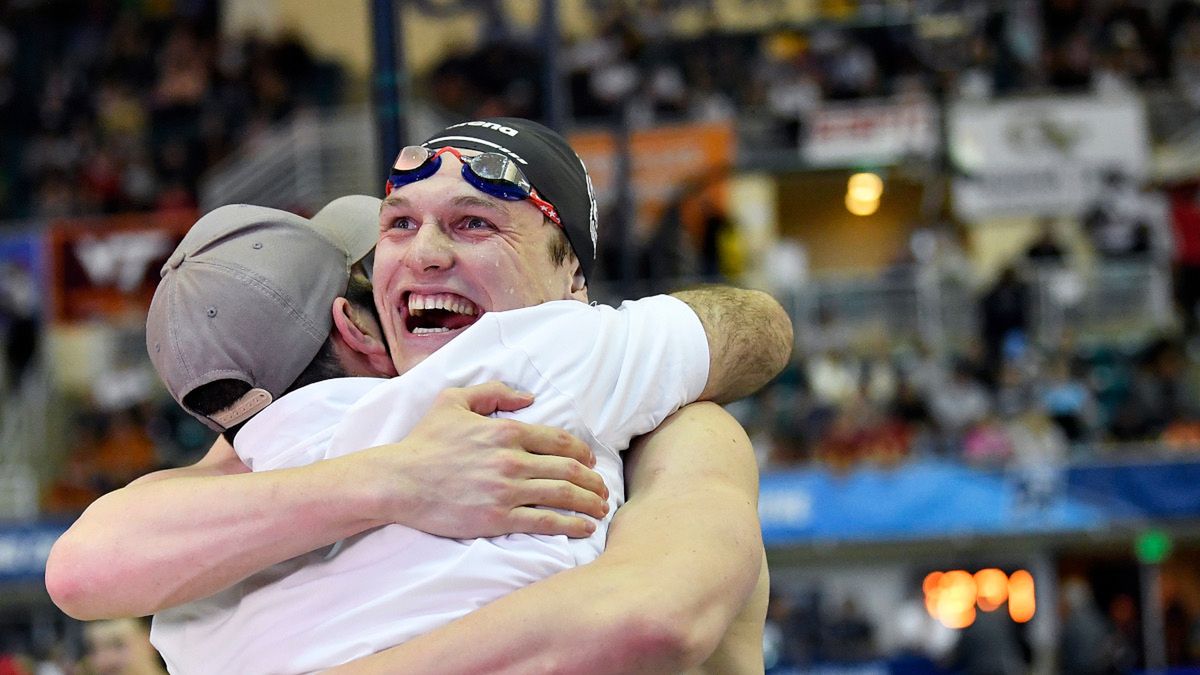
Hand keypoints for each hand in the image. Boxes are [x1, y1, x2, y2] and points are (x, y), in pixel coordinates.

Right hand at [353, 381, 608, 538]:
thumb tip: (528, 397)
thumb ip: (493, 391)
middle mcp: (512, 460)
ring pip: (563, 495)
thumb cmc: (424, 442)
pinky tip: (585, 527)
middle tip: (603, 489)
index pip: (559, 441)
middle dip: (593, 480)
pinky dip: (571, 525)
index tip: (591, 461)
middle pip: (569, 469)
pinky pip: (545, 522)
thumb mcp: (453, 400)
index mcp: (506, 430)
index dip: (582, 452)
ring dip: (590, 502)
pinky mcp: (498, 518)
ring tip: (601, 508)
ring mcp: (507, 491)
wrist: (398, 480)